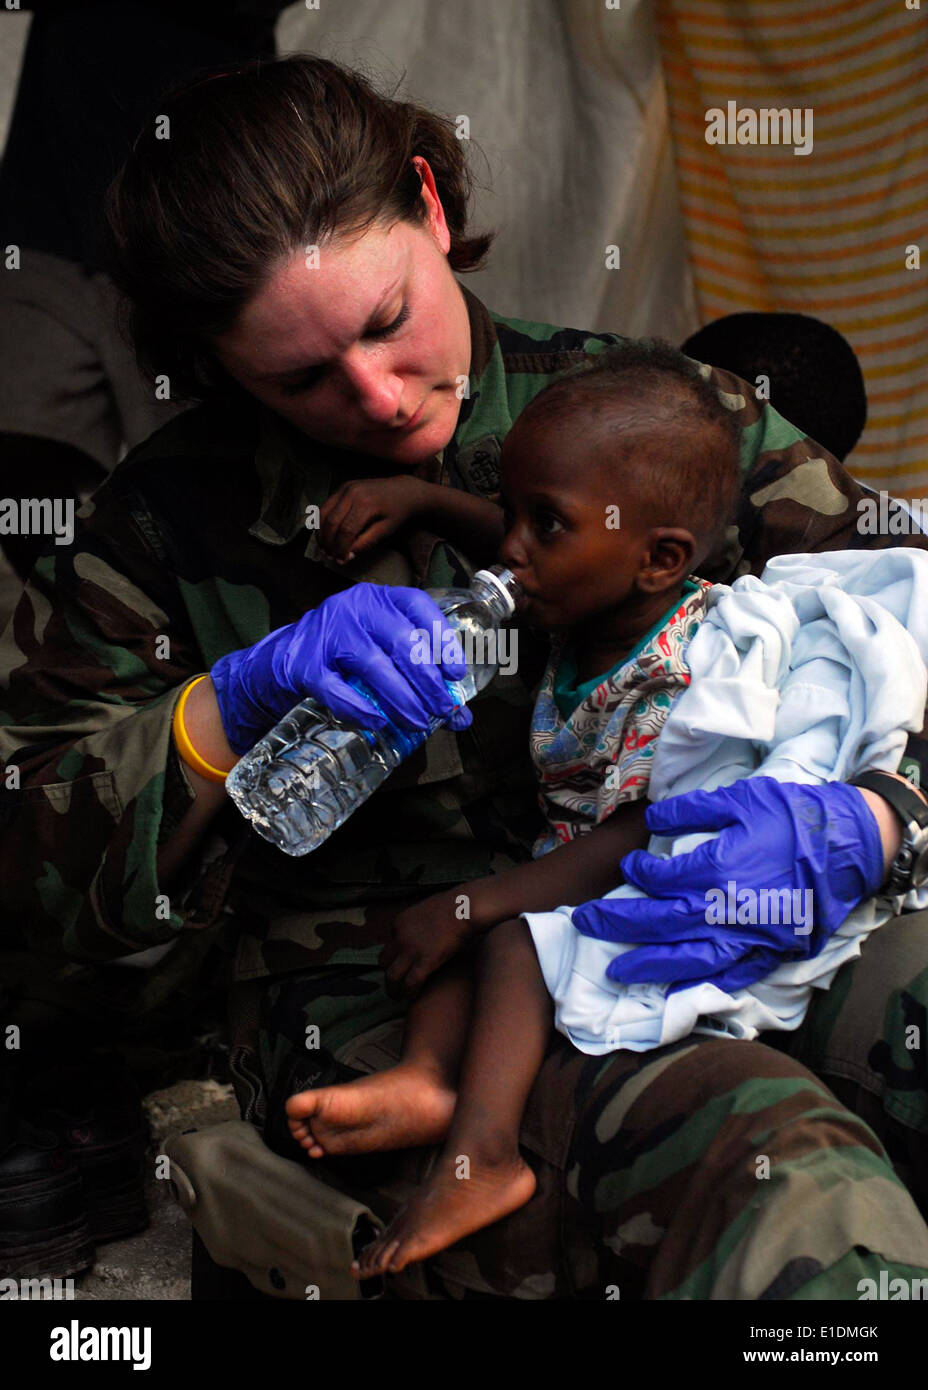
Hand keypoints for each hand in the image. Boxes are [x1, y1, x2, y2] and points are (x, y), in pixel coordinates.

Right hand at [209, 582, 472, 753]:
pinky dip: (360, 709)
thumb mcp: (379, 651)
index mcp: (378, 598)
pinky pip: (336, 689)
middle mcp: (354, 608)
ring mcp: (327, 634)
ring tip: (418, 723)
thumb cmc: (343, 656)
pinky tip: (378, 723)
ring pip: (374, 665)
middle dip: (427, 681)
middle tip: (443, 709)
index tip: (456, 672)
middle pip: (401, 641)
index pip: (418, 606)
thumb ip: (416, 676)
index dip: (442, 638)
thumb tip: (461, 717)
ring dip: (402, 699)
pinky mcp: (304, 664)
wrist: (281, 661)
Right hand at [319, 476, 430, 563]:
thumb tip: (346, 556)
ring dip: (321, 533)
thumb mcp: (385, 530)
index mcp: (365, 504)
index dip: (341, 548)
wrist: (404, 490)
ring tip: (324, 548)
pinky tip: (325, 534)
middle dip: (328, 543)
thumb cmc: (397, 511)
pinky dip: (322, 521)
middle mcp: (352, 493)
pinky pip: (326, 505)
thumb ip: (365, 543)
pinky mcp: (343, 487)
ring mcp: (345, 488)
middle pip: (331, 522)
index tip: (341, 559)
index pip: (346, 531)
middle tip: (330, 556)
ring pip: (323, 513)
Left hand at [380, 888, 478, 996]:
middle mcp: (400, 937)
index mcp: (399, 924)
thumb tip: (422, 932)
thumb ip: (418, 924)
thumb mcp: (426, 911)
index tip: (401, 965)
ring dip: (393, 989)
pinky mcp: (425, 961)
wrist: (463, 908)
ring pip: (392, 976)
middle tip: (394, 984)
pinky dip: (409, 992)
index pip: (389, 945)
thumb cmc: (452, 906)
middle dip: (388, 974)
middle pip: (384, 961)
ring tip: (397, 997)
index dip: (395, 957)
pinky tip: (412, 997)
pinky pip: (411, 982)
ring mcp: (411, 950)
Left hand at [572, 778, 885, 993]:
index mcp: (717, 870)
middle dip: (619, 924)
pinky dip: (699, 985)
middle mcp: (726, 910)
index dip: (638, 874)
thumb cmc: (793, 817)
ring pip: (688, 960)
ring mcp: (748, 937)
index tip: (628, 868)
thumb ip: (692, 810)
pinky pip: (728, 976)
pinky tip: (674, 991)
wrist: (849, 846)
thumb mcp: (741, 799)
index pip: (662, 880)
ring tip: (617, 971)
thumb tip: (653, 819)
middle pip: (662, 924)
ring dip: (648, 966)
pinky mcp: (769, 952)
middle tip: (585, 925)